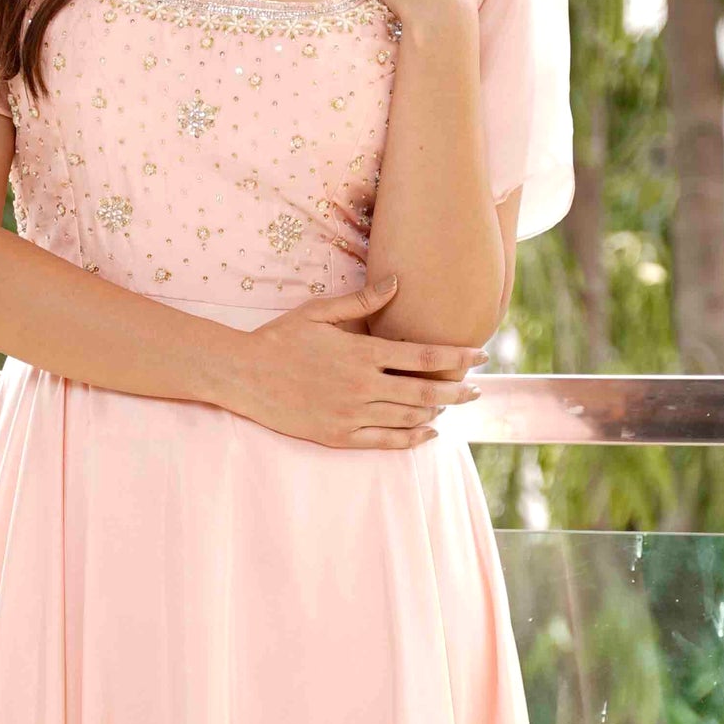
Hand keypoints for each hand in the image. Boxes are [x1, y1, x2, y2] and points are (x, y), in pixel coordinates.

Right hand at [218, 276, 485, 448]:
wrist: (242, 375)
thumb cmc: (279, 338)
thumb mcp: (319, 311)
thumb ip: (362, 301)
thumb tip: (398, 282)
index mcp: (361, 353)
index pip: (423, 356)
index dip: (457, 357)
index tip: (481, 355)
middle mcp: (362, 386)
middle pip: (425, 392)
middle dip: (457, 390)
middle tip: (477, 389)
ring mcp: (352, 414)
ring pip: (410, 418)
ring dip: (437, 413)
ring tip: (452, 406)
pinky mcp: (339, 436)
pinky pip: (387, 441)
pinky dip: (413, 439)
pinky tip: (428, 433)